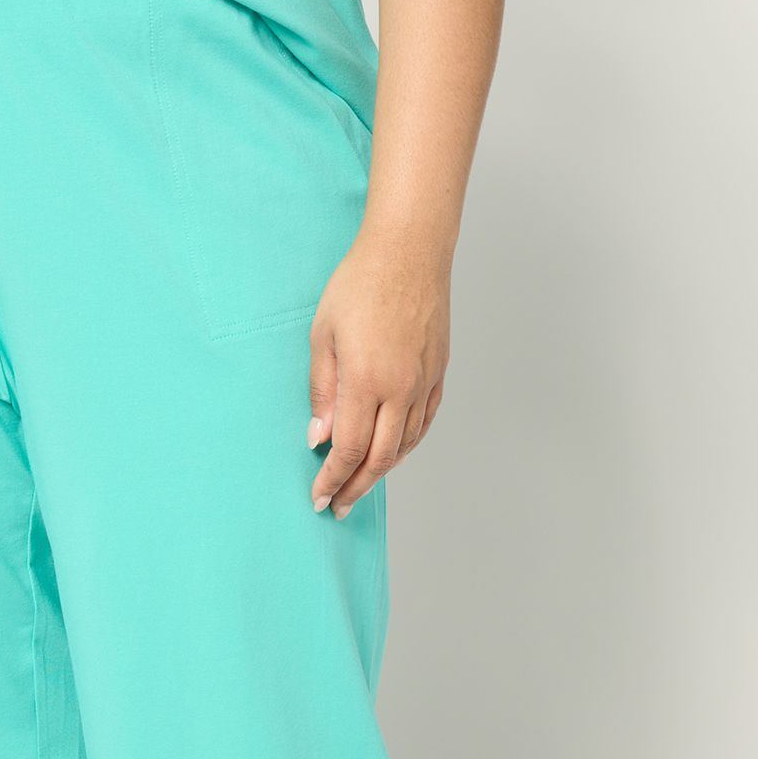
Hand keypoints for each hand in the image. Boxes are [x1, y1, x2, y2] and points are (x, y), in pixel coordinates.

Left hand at [306, 232, 450, 517]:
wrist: (409, 251)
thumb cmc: (360, 284)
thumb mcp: (323, 336)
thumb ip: (322, 391)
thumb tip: (319, 437)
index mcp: (366, 381)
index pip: (349, 449)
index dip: (333, 479)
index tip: (319, 498)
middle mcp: (400, 389)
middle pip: (380, 458)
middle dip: (356, 488)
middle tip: (338, 507)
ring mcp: (424, 382)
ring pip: (405, 445)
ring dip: (381, 471)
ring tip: (360, 485)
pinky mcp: (438, 372)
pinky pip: (423, 423)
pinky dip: (406, 446)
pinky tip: (392, 454)